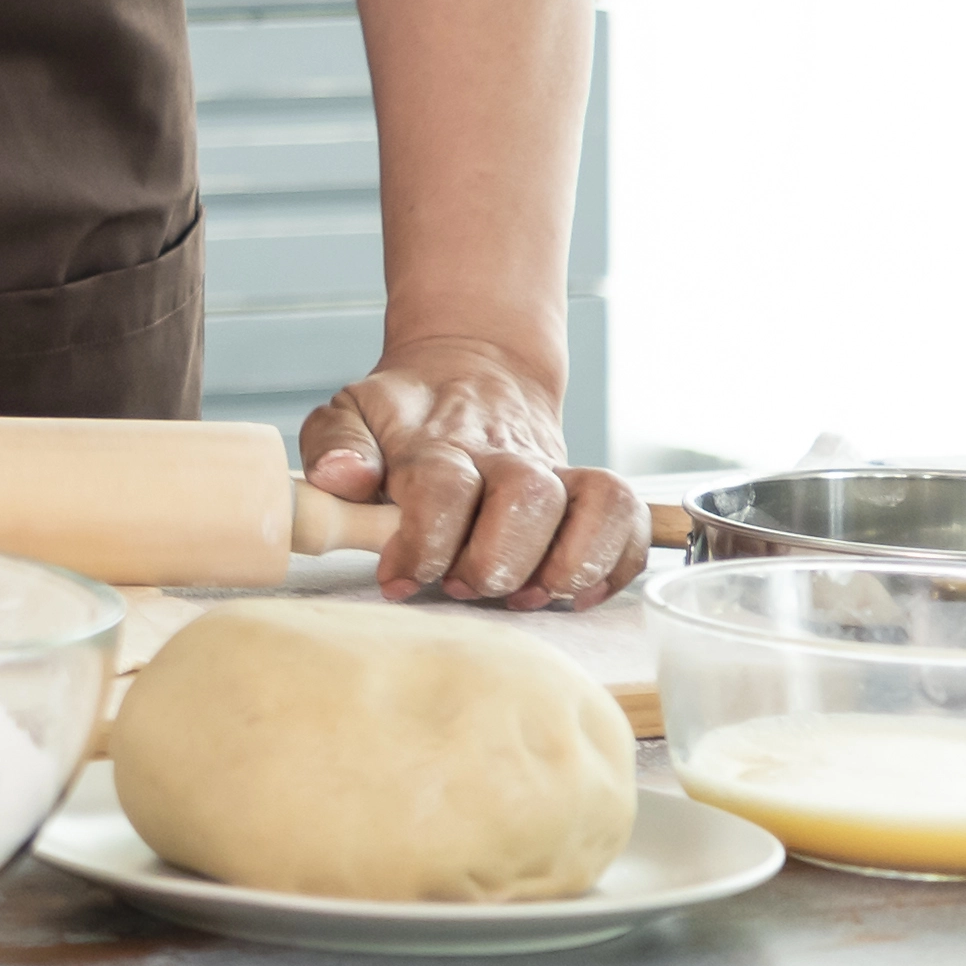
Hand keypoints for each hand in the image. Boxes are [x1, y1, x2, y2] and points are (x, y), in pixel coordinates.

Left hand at [304, 335, 640, 608]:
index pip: (443, 487)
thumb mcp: (351, 413)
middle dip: (497, 559)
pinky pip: (630, 520)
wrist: (473, 370)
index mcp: (440, 441)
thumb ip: (335, 443)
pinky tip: (573, 592)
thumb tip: (342, 477)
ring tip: (526, 595)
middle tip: (464, 586)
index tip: (399, 579)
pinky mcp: (591, 490)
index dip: (423, 543)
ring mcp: (557, 470)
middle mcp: (507, 454)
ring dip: (568, 564)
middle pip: (527, 496)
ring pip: (596, 503)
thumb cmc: (405, 414)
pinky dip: (615, 564)